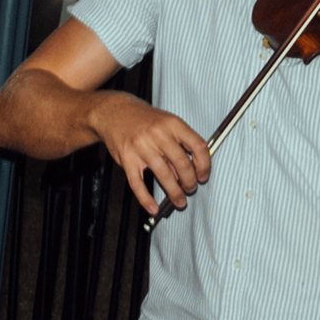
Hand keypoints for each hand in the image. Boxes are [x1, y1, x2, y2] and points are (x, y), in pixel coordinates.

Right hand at [92, 95, 211, 215]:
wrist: (114, 113)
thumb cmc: (143, 119)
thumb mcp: (167, 122)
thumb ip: (180, 143)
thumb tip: (193, 168)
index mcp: (173, 124)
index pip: (198, 146)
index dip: (204, 165)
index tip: (204, 175)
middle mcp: (158, 134)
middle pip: (182, 164)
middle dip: (190, 182)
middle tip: (191, 188)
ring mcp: (141, 147)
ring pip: (164, 176)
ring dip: (174, 193)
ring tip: (179, 200)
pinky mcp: (127, 159)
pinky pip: (138, 184)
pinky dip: (146, 199)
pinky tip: (153, 207)